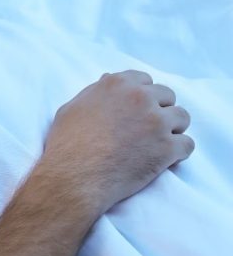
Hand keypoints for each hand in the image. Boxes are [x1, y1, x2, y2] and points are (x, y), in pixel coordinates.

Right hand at [37, 70, 193, 218]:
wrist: (74, 177)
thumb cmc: (67, 144)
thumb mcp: (72, 108)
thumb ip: (95, 92)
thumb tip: (107, 78)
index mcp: (117, 85)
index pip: (145, 80)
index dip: (142, 95)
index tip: (137, 109)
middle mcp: (140, 98)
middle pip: (167, 96)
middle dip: (160, 110)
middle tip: (146, 129)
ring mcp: (157, 122)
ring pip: (182, 118)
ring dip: (173, 129)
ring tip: (157, 143)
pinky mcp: (167, 148)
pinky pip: (188, 144)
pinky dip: (178, 152)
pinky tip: (164, 159)